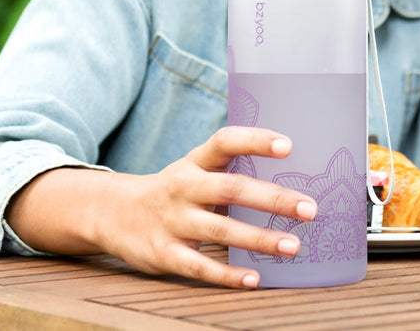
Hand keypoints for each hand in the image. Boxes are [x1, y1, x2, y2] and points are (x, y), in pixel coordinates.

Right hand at [24, 126, 316, 288]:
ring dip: (259, 239)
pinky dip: (227, 275)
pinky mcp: (163, 253)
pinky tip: (254, 278)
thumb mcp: (194, 170)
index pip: (225, 142)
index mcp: (195, 162)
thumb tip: (293, 179)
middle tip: (309, 208)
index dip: (255, 140)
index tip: (288, 145)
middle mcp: (184, 186)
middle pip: (231, 188)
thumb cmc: (174, 191)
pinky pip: (198, 266)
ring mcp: (172, 220)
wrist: (111, 213)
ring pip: (220, 230)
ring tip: (292, 246)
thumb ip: (231, 172)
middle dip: (272, 198)